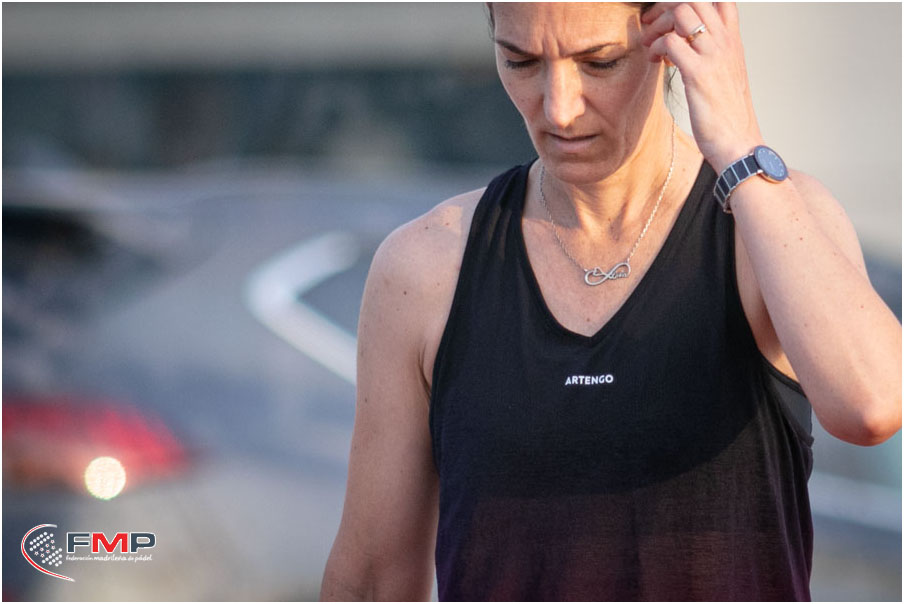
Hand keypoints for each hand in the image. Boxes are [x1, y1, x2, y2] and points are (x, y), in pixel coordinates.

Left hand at [640, 2, 764, 172]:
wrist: (739, 143)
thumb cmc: (728, 116)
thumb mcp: (726, 76)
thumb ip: (713, 55)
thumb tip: (690, 46)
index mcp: (733, 41)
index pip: (719, 1)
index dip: (690, 5)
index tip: (671, 21)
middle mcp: (726, 42)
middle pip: (694, 0)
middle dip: (666, 9)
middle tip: (652, 28)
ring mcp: (713, 55)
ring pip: (681, 13)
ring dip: (658, 25)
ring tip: (651, 45)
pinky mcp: (698, 74)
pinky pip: (671, 42)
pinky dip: (656, 46)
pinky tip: (655, 60)